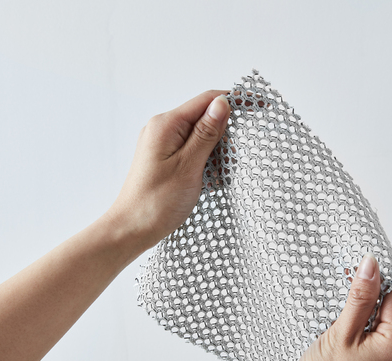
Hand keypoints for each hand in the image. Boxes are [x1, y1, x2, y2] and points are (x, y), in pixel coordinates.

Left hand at [106, 90, 229, 252]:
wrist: (131, 229)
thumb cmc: (156, 202)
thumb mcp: (188, 166)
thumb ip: (206, 133)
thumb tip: (222, 103)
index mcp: (166, 125)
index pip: (207, 100)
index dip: (235, 101)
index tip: (260, 106)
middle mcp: (162, 129)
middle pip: (204, 117)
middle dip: (225, 134)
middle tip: (237, 157)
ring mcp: (162, 144)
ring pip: (200, 136)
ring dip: (216, 151)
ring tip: (220, 174)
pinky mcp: (165, 159)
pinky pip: (192, 151)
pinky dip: (206, 162)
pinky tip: (210, 180)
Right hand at [257, 253, 391, 360]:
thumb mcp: (340, 331)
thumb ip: (361, 296)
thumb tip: (372, 265)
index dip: (373, 284)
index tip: (353, 278)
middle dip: (369, 307)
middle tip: (341, 315)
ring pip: (390, 330)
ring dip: (369, 324)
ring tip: (343, 338)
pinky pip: (388, 348)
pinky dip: (371, 342)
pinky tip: (350, 350)